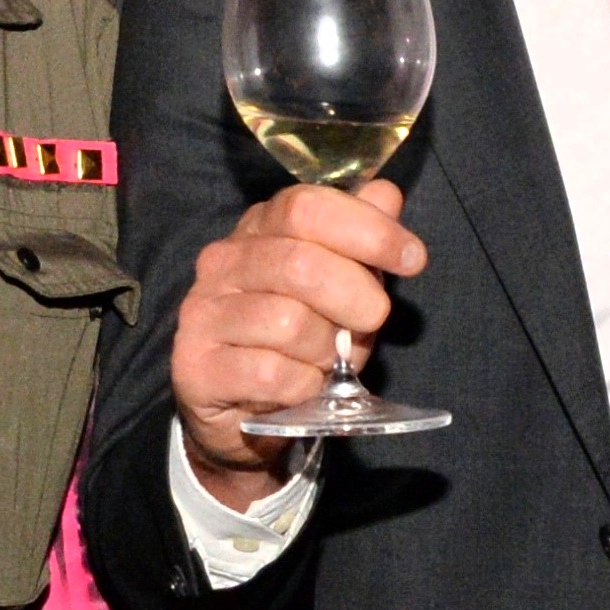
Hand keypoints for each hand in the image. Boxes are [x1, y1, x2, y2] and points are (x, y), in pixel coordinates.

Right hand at [168, 178, 424, 504]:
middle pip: (299, 263)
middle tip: (373, 321)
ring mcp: (202, 314)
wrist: (241, 414)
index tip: (412, 260)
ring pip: (287, 323)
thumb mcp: (343, 289)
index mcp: (258, 229)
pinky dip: (304, 386)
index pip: (307, 207)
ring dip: (326, 351)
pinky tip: (301, 388)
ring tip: (326, 362)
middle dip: (356, 297)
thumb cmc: (299, 343)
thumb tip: (386, 194)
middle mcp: (222, 262)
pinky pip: (271, 374)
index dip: (368, 230)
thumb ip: (361, 243)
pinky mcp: (196, 367)